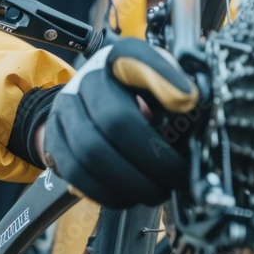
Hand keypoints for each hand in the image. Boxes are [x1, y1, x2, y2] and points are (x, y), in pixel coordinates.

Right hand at [42, 38, 198, 207]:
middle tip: (178, 176)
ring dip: (132, 181)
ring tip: (158, 190)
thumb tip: (199, 108)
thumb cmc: (138, 98)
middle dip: (153, 157)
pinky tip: (131, 195)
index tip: (190, 100)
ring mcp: (65, 111)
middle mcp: (87, 79)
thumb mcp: (165, 85)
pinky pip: (77, 176)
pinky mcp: (54, 143)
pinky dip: (109, 193)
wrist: (88, 108)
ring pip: (92, 153)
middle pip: (114, 119)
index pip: (137, 58)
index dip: (163, 77)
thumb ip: (182, 94)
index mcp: (121, 58)